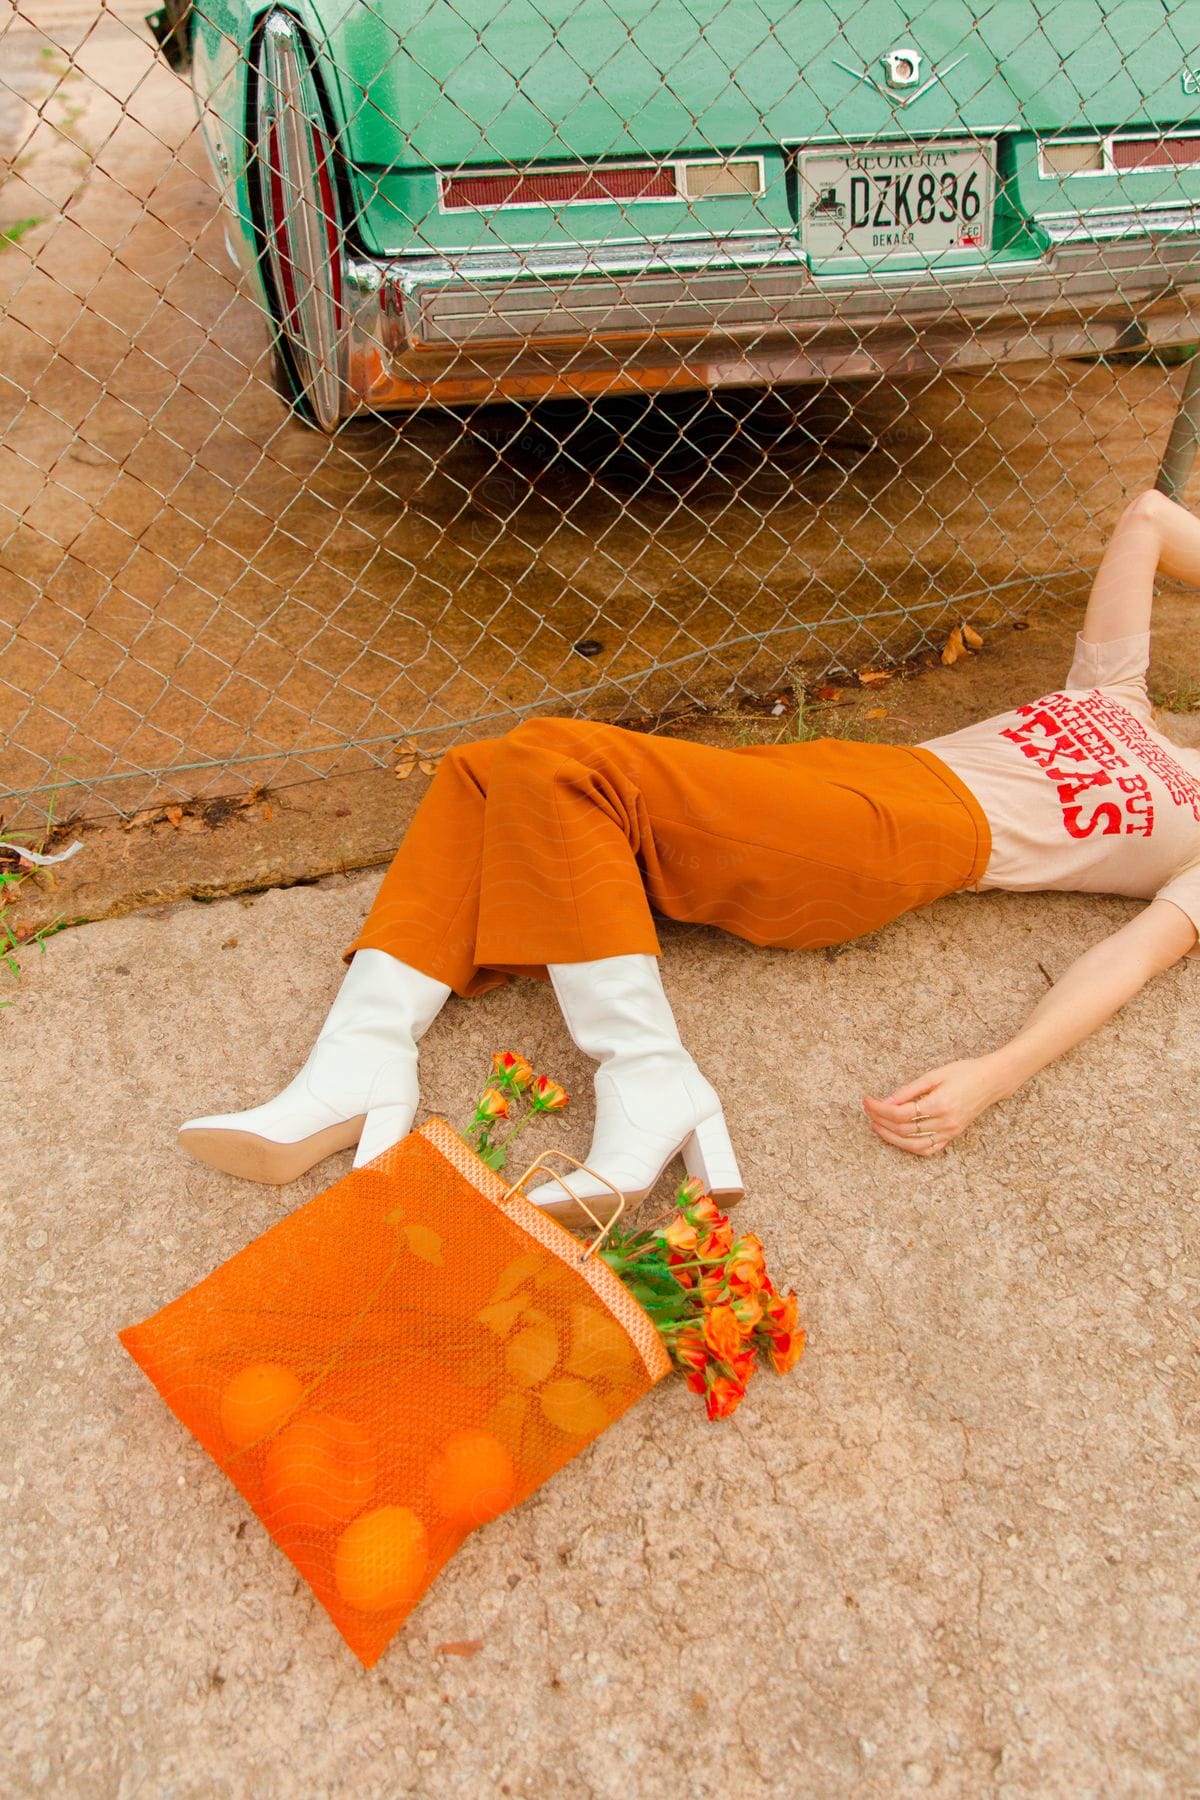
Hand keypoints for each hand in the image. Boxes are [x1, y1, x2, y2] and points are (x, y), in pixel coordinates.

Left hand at [862, 1057, 1005, 1156]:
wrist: (991, 1080)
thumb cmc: (963, 1072)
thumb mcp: (934, 1075)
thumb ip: (909, 1090)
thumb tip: (885, 1102)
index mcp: (940, 1104)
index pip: (901, 1114)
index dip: (880, 1109)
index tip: (868, 1101)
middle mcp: (945, 1122)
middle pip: (904, 1130)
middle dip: (881, 1120)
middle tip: (868, 1110)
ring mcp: (950, 1132)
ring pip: (914, 1144)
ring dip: (891, 1137)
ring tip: (877, 1125)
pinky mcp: (953, 1135)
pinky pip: (929, 1149)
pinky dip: (911, 1147)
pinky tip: (899, 1138)